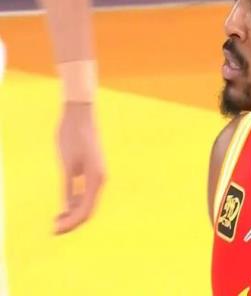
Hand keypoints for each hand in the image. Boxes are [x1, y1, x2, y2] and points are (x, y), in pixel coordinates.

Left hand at [54, 102, 105, 233]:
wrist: (80, 116)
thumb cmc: (73, 137)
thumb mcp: (67, 165)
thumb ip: (69, 186)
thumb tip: (68, 208)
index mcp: (96, 178)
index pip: (85, 210)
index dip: (71, 223)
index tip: (55, 230)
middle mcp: (99, 179)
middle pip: (88, 209)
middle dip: (72, 221)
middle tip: (53, 229)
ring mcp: (97, 175)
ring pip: (88, 202)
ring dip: (73, 213)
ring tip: (56, 220)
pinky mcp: (91, 170)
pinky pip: (86, 193)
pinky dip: (75, 203)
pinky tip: (64, 208)